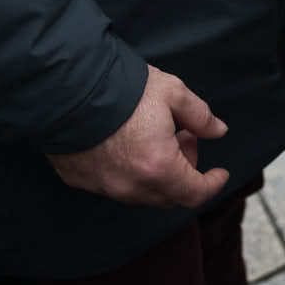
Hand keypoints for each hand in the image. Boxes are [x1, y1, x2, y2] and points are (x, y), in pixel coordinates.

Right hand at [47, 65, 230, 207]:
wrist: (65, 89)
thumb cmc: (122, 89)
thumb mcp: (172, 93)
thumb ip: (200, 116)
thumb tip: (218, 131)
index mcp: (158, 168)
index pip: (195, 193)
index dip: (212, 184)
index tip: (220, 173)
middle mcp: (130, 186)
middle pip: (169, 194)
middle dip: (185, 171)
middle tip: (184, 138)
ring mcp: (103, 186)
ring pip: (142, 192)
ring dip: (157, 172)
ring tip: (157, 137)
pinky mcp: (81, 179)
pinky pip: (114, 185)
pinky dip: (130, 172)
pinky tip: (128, 143)